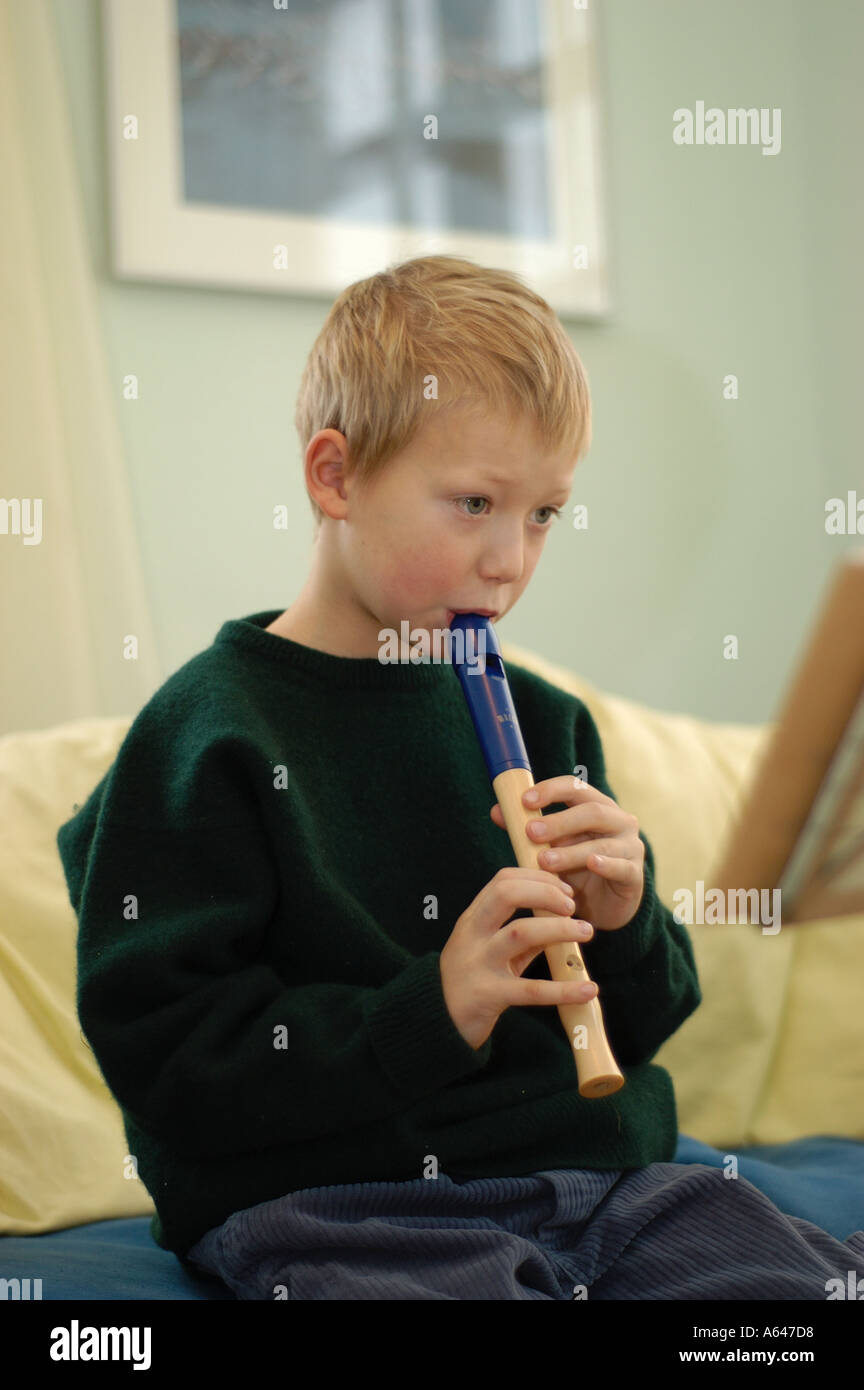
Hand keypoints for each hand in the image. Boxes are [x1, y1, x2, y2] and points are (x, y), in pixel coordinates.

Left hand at [490, 775, 644, 931]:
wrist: (604, 906)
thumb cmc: (575, 868)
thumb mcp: (551, 846)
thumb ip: (528, 829)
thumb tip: (497, 811)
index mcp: (596, 806)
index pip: (576, 787)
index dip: (551, 790)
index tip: (525, 800)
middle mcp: (618, 821)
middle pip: (592, 812)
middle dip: (559, 821)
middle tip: (531, 832)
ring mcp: (630, 847)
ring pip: (602, 844)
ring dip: (572, 851)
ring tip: (545, 861)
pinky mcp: (634, 875)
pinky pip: (621, 867)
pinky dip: (606, 865)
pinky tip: (592, 864)